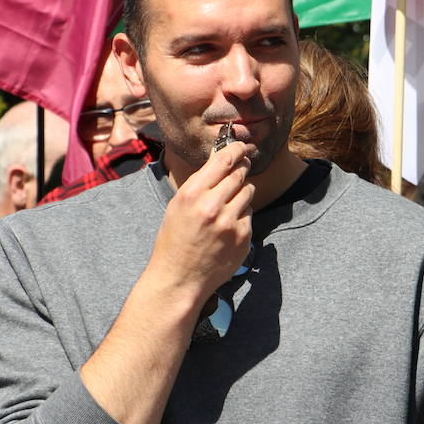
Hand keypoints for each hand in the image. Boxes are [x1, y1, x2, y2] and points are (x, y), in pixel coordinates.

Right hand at [146, 139, 254, 305]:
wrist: (180, 278)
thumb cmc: (175, 240)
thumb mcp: (178, 206)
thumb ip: (200, 182)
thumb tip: (219, 158)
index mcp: (192, 194)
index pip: (223, 160)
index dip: (236, 149)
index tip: (242, 146)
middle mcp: (213, 206)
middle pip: (239, 174)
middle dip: (241, 169)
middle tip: (240, 169)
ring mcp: (230, 223)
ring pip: (248, 193)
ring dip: (242, 194)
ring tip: (226, 207)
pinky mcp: (243, 238)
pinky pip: (249, 215)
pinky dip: (241, 217)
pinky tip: (226, 229)